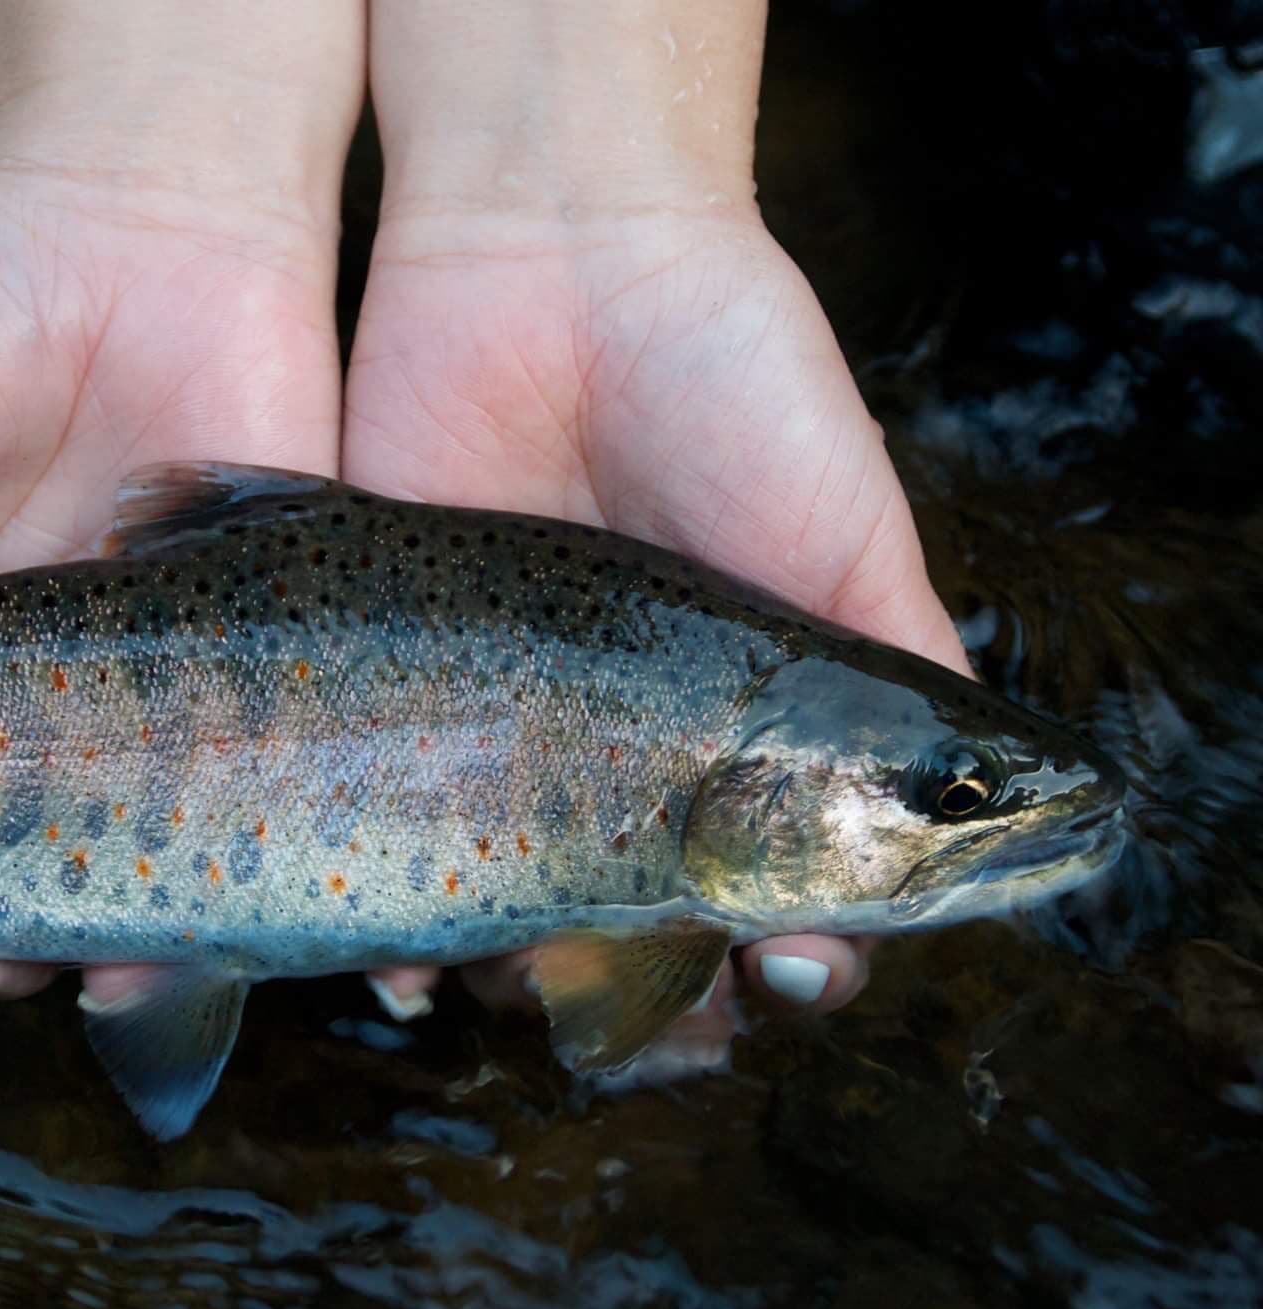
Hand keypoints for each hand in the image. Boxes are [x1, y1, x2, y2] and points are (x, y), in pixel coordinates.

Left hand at [351, 0, 971, 1046]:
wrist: (552, 260)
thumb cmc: (730, 383)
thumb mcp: (843, 525)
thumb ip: (895, 665)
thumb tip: (981, 819)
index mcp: (732, 735)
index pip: (766, 899)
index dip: (782, 958)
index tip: (782, 972)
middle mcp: (605, 748)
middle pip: (616, 933)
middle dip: (632, 995)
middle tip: (628, 1008)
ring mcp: (483, 723)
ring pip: (489, 913)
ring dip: (500, 977)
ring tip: (507, 993)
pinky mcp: (373, 680)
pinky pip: (368, 830)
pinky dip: (382, 915)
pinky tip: (398, 953)